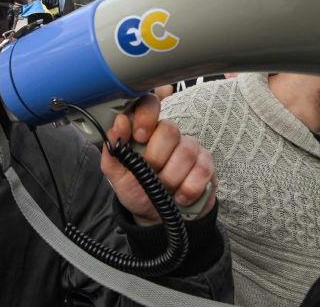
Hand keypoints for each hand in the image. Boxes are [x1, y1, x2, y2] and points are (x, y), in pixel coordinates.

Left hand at [100, 93, 216, 225]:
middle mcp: (168, 135)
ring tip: (163, 188)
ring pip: (186, 150)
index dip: (146, 114)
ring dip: (171, 176)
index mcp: (145, 131)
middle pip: (169, 129)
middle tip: (150, 171)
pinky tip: (180, 196)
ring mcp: (189, 148)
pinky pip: (203, 169)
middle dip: (156, 156)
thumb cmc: (136, 189)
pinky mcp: (206, 164)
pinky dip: (190, 187)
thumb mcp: (117, 175)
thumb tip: (117, 126)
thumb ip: (113, 151)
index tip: (139, 136)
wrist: (156, 216)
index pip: (149, 103)